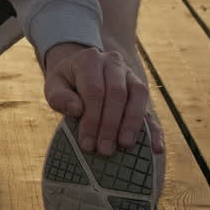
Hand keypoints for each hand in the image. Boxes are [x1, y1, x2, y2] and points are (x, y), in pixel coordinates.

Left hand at [42, 42, 163, 155]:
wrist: (80, 70)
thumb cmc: (66, 82)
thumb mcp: (54, 86)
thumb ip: (59, 97)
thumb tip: (78, 110)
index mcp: (90, 59)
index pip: (94, 90)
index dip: (92, 118)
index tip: (87, 143)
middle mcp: (114, 63)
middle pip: (116, 94)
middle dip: (110, 124)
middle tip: (105, 150)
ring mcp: (131, 76)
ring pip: (138, 96)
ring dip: (132, 123)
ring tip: (125, 145)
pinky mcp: (141, 91)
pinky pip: (151, 108)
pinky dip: (154, 129)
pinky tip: (155, 148)